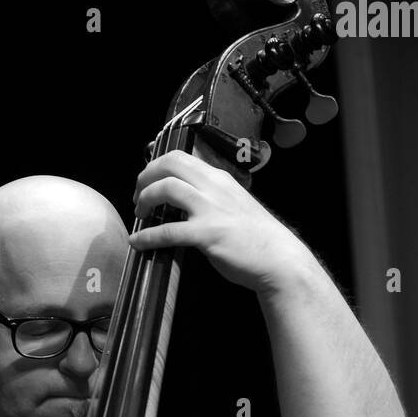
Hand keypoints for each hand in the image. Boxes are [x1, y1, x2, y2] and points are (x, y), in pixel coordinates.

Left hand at [129, 150, 306, 292]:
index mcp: (219, 179)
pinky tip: (138, 242)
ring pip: (166, 188)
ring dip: (145, 200)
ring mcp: (210, 209)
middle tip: (138, 196)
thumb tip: (187, 201)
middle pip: (169, 165)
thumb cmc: (257, 237)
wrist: (279, 259)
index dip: (156, 167)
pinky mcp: (207, 234)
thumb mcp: (234, 204)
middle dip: (145, 177)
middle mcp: (214, 187)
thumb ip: (211, 198)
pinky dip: (147, 236)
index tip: (148, 182)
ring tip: (140, 215)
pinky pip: (168, 231)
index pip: (180, 157)